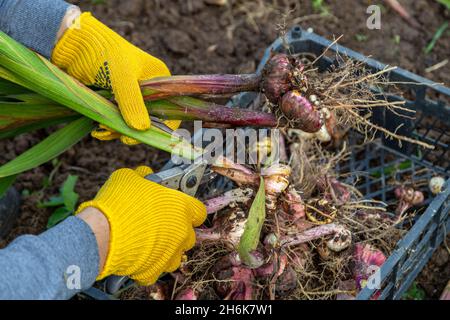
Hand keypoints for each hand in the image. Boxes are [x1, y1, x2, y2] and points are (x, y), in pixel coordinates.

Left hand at [52, 12, 174, 131]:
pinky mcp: (112, 101)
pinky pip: (115, 121)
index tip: (142, 136)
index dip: (160, 127)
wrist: (73, 45)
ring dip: (117, 130)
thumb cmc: (104, 54)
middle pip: (148, 120)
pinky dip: (108, 128)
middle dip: (133, 130)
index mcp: (158, 79)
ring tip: (102, 128)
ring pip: (130, 123)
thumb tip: (142, 130)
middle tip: (119, 134)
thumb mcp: (122, 78)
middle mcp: (147, 89)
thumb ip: (133, 103)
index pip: (169, 109)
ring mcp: (129, 96)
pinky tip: (97, 130)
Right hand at [76, 166, 205, 284]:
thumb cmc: (118, 203)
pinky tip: (137, 257)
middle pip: (189, 234)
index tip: (178, 208)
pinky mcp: (155, 270)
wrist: (101, 234)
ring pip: (176, 254)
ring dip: (166, 250)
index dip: (188, 209)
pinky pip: (157, 269)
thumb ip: (143, 176)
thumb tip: (145, 174)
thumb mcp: (129, 177)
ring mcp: (170, 254)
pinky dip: (149, 265)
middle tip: (159, 225)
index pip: (199, 211)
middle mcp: (181, 232)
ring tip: (149, 243)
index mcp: (181, 207)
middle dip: (177, 231)